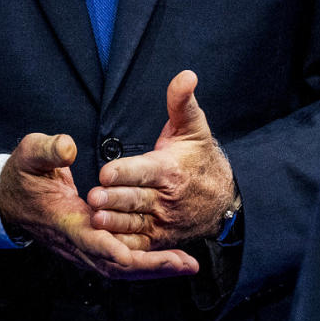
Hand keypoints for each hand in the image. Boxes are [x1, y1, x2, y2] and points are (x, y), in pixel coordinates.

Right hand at [0, 133, 199, 278]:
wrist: (7, 199)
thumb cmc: (22, 175)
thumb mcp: (29, 154)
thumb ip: (48, 150)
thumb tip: (68, 147)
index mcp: (64, 222)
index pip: (93, 242)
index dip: (118, 251)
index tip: (142, 256)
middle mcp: (77, 242)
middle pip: (116, 266)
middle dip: (151, 267)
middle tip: (185, 264)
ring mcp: (84, 248)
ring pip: (121, 268)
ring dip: (154, 268)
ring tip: (187, 264)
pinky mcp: (91, 247)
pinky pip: (121, 262)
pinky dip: (146, 263)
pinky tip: (171, 260)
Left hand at [88, 70, 235, 248]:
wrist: (225, 201)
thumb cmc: (201, 161)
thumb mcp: (194, 129)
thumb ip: (182, 102)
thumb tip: (186, 75)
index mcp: (170, 170)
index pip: (144, 171)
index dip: (125, 171)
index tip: (106, 172)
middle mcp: (167, 198)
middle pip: (135, 199)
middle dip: (115, 199)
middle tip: (94, 197)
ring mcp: (163, 221)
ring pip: (135, 223)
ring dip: (115, 223)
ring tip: (96, 219)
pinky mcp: (160, 239)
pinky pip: (140, 244)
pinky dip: (124, 245)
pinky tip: (105, 240)